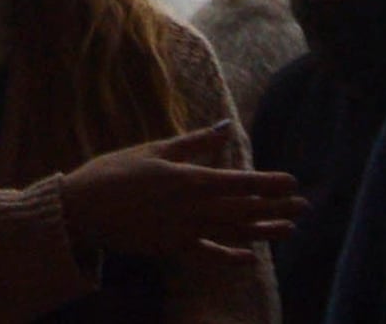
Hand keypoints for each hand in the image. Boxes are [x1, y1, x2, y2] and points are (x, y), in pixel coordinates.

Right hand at [55, 126, 305, 260]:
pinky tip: (250, 258)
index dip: (268, 183)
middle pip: (241, 209)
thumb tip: (226, 126)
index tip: (293, 181)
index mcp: (188, 179)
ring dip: (262, 231)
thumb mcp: (155, 149)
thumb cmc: (115, 172)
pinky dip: (230, 256)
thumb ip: (194, 142)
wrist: (82, 210)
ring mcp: (183, 232)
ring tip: (289, 229)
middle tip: (304, 205)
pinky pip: (207, 253)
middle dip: (274, 207)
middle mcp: (191, 209)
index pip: (238, 182)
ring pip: (231, 232)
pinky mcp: (172, 248)